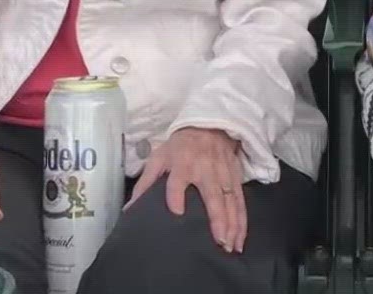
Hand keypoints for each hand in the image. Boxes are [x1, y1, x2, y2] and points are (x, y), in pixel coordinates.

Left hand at [129, 127, 247, 252]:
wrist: (210, 126)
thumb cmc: (180, 146)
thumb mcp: (159, 157)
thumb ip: (145, 182)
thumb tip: (130, 208)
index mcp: (183, 163)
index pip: (178, 180)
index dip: (176, 195)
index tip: (177, 212)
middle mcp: (206, 169)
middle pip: (213, 195)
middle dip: (218, 219)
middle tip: (219, 241)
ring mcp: (223, 174)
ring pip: (231, 201)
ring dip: (233, 224)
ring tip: (230, 246)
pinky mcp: (235, 178)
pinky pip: (240, 202)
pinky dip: (242, 221)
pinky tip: (240, 239)